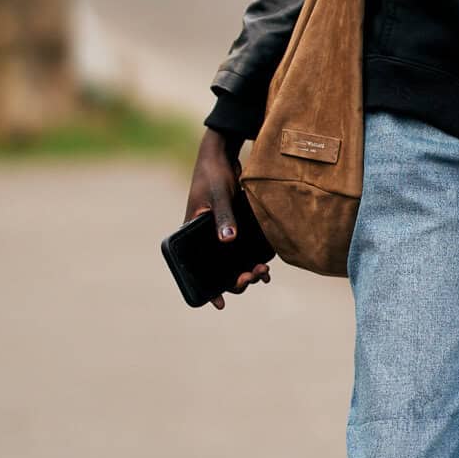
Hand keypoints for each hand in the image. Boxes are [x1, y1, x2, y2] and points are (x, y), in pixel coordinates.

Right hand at [185, 128, 269, 305]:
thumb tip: (228, 241)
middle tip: (252, 277)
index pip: (197, 269)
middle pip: (219, 270)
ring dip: (247, 272)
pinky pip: (243, 250)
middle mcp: (205, 238)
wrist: (223, 153)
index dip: (208, 289)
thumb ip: (223, 216)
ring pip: (232, 263)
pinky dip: (253, 259)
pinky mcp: (234, 227)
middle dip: (236, 280)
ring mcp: (220, 233)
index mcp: (191, 234)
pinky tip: (266, 266)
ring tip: (263, 274)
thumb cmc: (213, 172)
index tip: (219, 303)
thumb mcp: (218, 194)